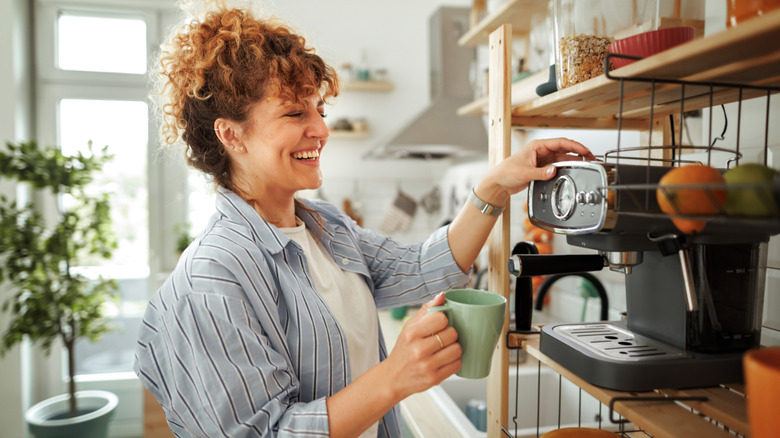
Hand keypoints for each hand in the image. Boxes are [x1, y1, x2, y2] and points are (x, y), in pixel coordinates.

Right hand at [383, 293, 460, 398]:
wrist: (393, 378)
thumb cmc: (403, 350)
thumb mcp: (409, 327)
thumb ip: (426, 310)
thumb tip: (442, 295)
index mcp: (412, 333)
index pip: (441, 318)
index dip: (444, 320)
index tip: (440, 325)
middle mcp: (419, 349)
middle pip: (452, 334)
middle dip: (450, 334)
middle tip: (443, 338)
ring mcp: (427, 365)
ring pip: (457, 349)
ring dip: (454, 348)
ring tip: (445, 349)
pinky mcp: (434, 378)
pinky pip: (457, 365)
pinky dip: (454, 361)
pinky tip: (445, 360)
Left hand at [477, 138, 595, 205]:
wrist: (499, 183)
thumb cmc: (506, 172)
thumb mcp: (524, 173)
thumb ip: (541, 173)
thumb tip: (553, 171)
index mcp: (537, 146)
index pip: (560, 142)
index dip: (575, 146)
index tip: (585, 151)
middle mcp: (541, 151)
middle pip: (564, 149)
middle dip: (578, 153)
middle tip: (590, 158)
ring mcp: (542, 159)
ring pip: (562, 158)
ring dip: (573, 161)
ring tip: (585, 165)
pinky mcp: (542, 168)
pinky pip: (557, 166)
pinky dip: (565, 168)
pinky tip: (573, 171)